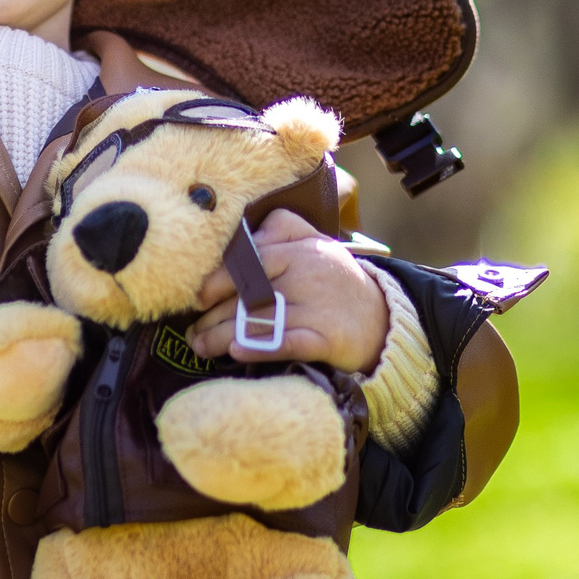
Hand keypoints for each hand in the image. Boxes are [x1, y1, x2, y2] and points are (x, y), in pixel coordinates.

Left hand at [186, 211, 388, 370]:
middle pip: (248, 296)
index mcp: (299, 250)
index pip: (250, 262)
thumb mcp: (316, 243)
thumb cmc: (336, 280)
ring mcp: (318, 307)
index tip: (199, 298)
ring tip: (202, 348)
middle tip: (193, 333)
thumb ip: (283, 228)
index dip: (219, 281)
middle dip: (214, 318)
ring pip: (260, 321)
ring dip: (224, 337)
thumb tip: (245, 227)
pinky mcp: (327, 339)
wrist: (384, 319)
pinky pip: (287, 342)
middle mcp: (307, 275)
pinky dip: (260, 348)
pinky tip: (237, 351)